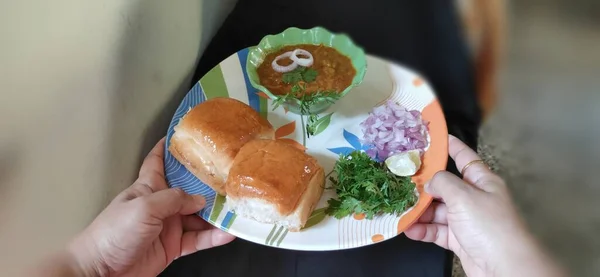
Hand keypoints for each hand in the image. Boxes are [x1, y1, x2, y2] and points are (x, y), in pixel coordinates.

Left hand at [66, 138, 234, 276]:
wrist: (102, 270)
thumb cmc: (113, 232)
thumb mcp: (144, 207)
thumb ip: (174, 199)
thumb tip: (200, 199)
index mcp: (148, 187)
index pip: (159, 161)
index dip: (170, 147)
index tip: (186, 134)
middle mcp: (161, 204)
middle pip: (189, 189)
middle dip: (208, 183)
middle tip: (231, 177)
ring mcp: (169, 226)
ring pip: (198, 216)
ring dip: (216, 214)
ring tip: (236, 208)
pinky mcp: (173, 247)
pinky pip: (198, 240)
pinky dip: (213, 237)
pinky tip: (227, 234)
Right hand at [405, 135, 562, 276]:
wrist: (504, 266)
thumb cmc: (490, 226)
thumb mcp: (464, 196)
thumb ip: (443, 182)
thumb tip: (429, 181)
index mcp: (482, 181)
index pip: (464, 157)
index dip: (450, 146)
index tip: (435, 137)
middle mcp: (475, 198)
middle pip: (445, 186)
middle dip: (424, 185)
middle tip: (402, 180)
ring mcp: (467, 220)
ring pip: (438, 210)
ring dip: (420, 211)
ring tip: (401, 209)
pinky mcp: (460, 240)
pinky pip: (437, 230)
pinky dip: (424, 230)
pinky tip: (409, 229)